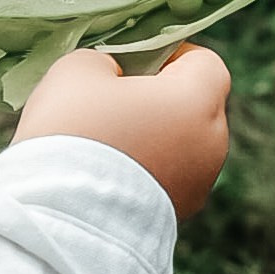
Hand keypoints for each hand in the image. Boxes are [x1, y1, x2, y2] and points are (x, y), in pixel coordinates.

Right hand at [11, 44, 230, 219]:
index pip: (204, 63)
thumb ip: (104, 61)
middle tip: (109, 105)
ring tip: (102, 148)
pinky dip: (144, 175)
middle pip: (194, 107)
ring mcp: (198, 186)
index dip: (169, 55)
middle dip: (158, 101)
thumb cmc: (73, 131)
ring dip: (152, 141)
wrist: (62, 218)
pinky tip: (103, 180)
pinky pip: (166, 181)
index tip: (133, 64)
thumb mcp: (77, 70)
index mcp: (198, 99)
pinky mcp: (178, 218)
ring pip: (181, 147)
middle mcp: (212, 143)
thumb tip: (113, 77)